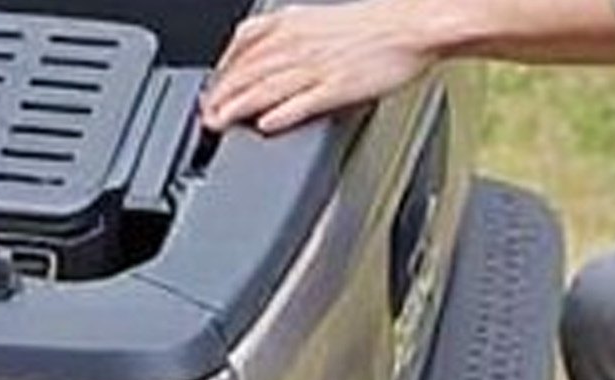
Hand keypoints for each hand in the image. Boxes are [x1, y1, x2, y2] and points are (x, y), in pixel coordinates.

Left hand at [199, 1, 437, 134]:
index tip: (210, 91)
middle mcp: (299, 44)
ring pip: (268, 87)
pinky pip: (303, 102)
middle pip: (249, 70)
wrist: (409, 26)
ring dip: (240, 106)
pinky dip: (282, 113)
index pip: (243, 46)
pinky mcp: (337, 87)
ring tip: (222, 122)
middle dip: (222, 94)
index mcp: (293, 24)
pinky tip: (266, 124)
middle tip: (206, 116)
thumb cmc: (373, 27)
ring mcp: (317, 66)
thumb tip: (267, 54)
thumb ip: (291, 37)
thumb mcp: (320, 20)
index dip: (221, 71)